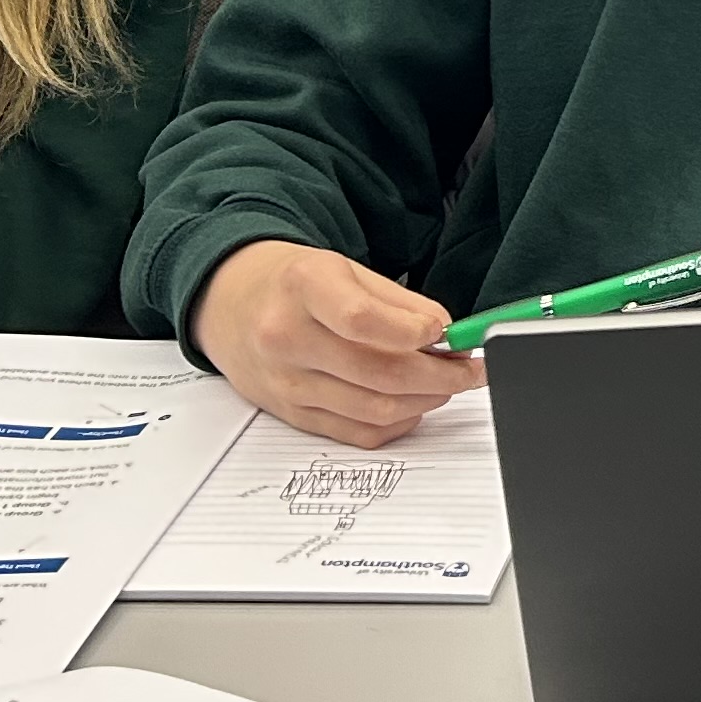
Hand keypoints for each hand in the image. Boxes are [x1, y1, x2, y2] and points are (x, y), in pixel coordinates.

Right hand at [192, 239, 485, 447]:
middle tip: (471, 368)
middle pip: (377, 372)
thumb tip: (446, 334)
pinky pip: (357, 432)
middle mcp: (287, 338)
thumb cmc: (292, 284)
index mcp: (303, 288)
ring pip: (373, 409)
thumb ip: (399, 301)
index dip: (413, 331)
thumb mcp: (345, 269)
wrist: (229, 303)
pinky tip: (415, 404)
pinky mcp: (291, 415)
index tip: (448, 333)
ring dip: (425, 400)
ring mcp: (287, 383)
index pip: (362, 319)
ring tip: (448, 383)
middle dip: (439, 375)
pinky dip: (398, 423)